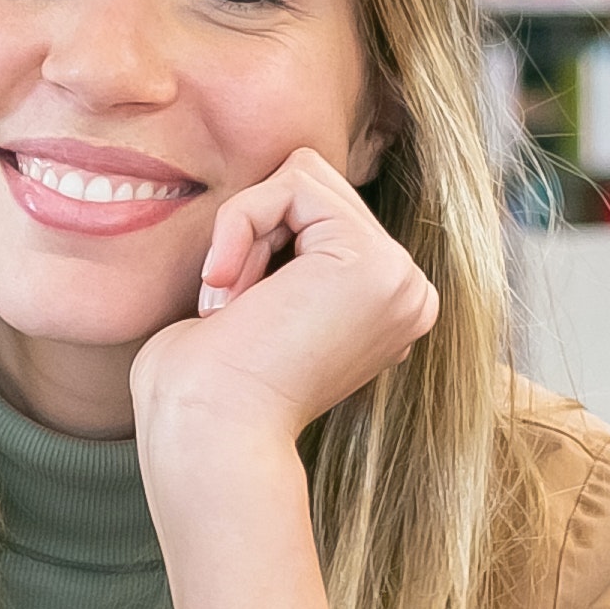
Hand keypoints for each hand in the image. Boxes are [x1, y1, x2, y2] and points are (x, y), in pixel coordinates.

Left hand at [127, 148, 437, 455]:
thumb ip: (292, 247)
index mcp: (383, 306)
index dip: (257, 240)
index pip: (316, 209)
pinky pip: (291, 183)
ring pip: (303, 177)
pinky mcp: (374, 262)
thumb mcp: (261, 301)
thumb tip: (297, 175)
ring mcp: (400, 279)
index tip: (229, 310)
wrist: (206, 433)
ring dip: (245, 232)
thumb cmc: (204, 384)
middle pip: (315, 185)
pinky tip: (229, 294)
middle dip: (253, 231)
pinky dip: (240, 223)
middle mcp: (405, 294)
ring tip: (231, 304)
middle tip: (227, 306)